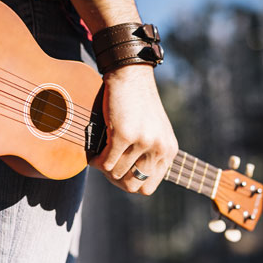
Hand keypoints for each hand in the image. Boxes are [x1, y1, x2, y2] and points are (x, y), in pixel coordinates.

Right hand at [89, 64, 177, 194]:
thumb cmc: (137, 102)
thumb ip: (148, 154)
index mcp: (169, 150)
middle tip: (105, 166)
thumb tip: (125, 180)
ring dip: (103, 168)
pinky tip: (93, 151)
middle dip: (114, 180)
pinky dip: (95, 161)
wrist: (131, 74)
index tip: (117, 174)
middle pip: (132, 186)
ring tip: (98, 155)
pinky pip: (106, 163)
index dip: (128, 184)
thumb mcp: (153, 131)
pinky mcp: (125, 135)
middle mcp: (160, 148)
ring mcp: (143, 142)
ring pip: (116, 174)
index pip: (148, 187)